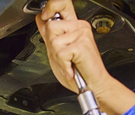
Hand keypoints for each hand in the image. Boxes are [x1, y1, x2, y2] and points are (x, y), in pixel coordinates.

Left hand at [35, 0, 134, 114]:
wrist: (93, 86)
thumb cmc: (79, 73)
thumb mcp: (58, 52)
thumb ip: (50, 35)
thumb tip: (41, 19)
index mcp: (75, 26)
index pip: (60, 5)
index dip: (50, 7)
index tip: (44, 15)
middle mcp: (80, 26)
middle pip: (50, 27)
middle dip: (51, 46)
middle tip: (63, 58)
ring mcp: (82, 34)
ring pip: (54, 41)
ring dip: (58, 58)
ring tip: (68, 63)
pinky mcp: (82, 44)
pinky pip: (60, 53)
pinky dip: (63, 65)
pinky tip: (72, 68)